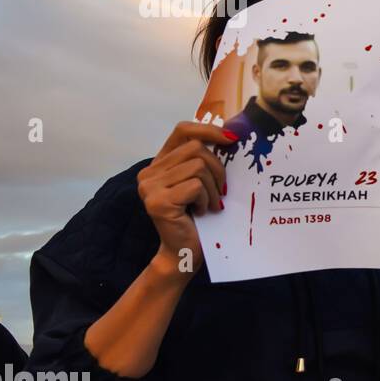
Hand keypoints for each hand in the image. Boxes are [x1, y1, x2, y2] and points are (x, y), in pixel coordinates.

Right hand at [138, 122, 233, 274]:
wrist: (184, 251)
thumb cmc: (197, 217)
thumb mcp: (200, 182)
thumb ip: (204, 160)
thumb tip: (231, 135)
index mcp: (159, 164)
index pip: (182, 130)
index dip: (208, 130)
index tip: (231, 139)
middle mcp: (148, 172)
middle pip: (196, 148)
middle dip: (217, 169)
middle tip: (219, 191)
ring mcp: (149, 187)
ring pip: (198, 167)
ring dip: (213, 188)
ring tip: (209, 205)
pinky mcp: (158, 201)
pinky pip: (196, 186)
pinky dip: (207, 199)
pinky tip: (201, 212)